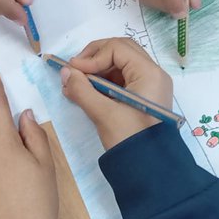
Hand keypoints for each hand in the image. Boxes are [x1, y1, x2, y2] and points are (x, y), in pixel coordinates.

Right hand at [58, 36, 173, 149]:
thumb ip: (82, 90)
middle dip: (94, 57)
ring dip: (97, 70)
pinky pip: (122, 80)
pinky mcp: (143, 97)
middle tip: (75, 69)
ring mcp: (150, 86)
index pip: (117, 49)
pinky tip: (86, 91)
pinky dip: (104, 82)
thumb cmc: (130, 139)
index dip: (92, 56)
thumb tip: (65, 72)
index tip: (73, 70)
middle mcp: (153, 74)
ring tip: (76, 83)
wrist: (150, 169)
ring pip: (121, 65)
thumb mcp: (103, 114)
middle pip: (121, 51)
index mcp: (149, 74)